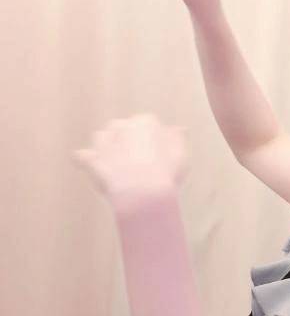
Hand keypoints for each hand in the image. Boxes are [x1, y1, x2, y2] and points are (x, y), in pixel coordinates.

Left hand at [71, 113, 189, 205]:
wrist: (143, 193)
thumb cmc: (166, 173)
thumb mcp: (180, 154)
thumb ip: (177, 139)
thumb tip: (178, 129)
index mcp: (145, 122)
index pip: (147, 125)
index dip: (151, 141)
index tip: (155, 155)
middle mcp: (122, 125)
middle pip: (123, 129)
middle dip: (127, 142)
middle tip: (137, 162)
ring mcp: (104, 141)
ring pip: (102, 138)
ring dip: (107, 147)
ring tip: (116, 166)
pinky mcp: (91, 158)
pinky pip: (82, 156)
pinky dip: (83, 159)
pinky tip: (84, 163)